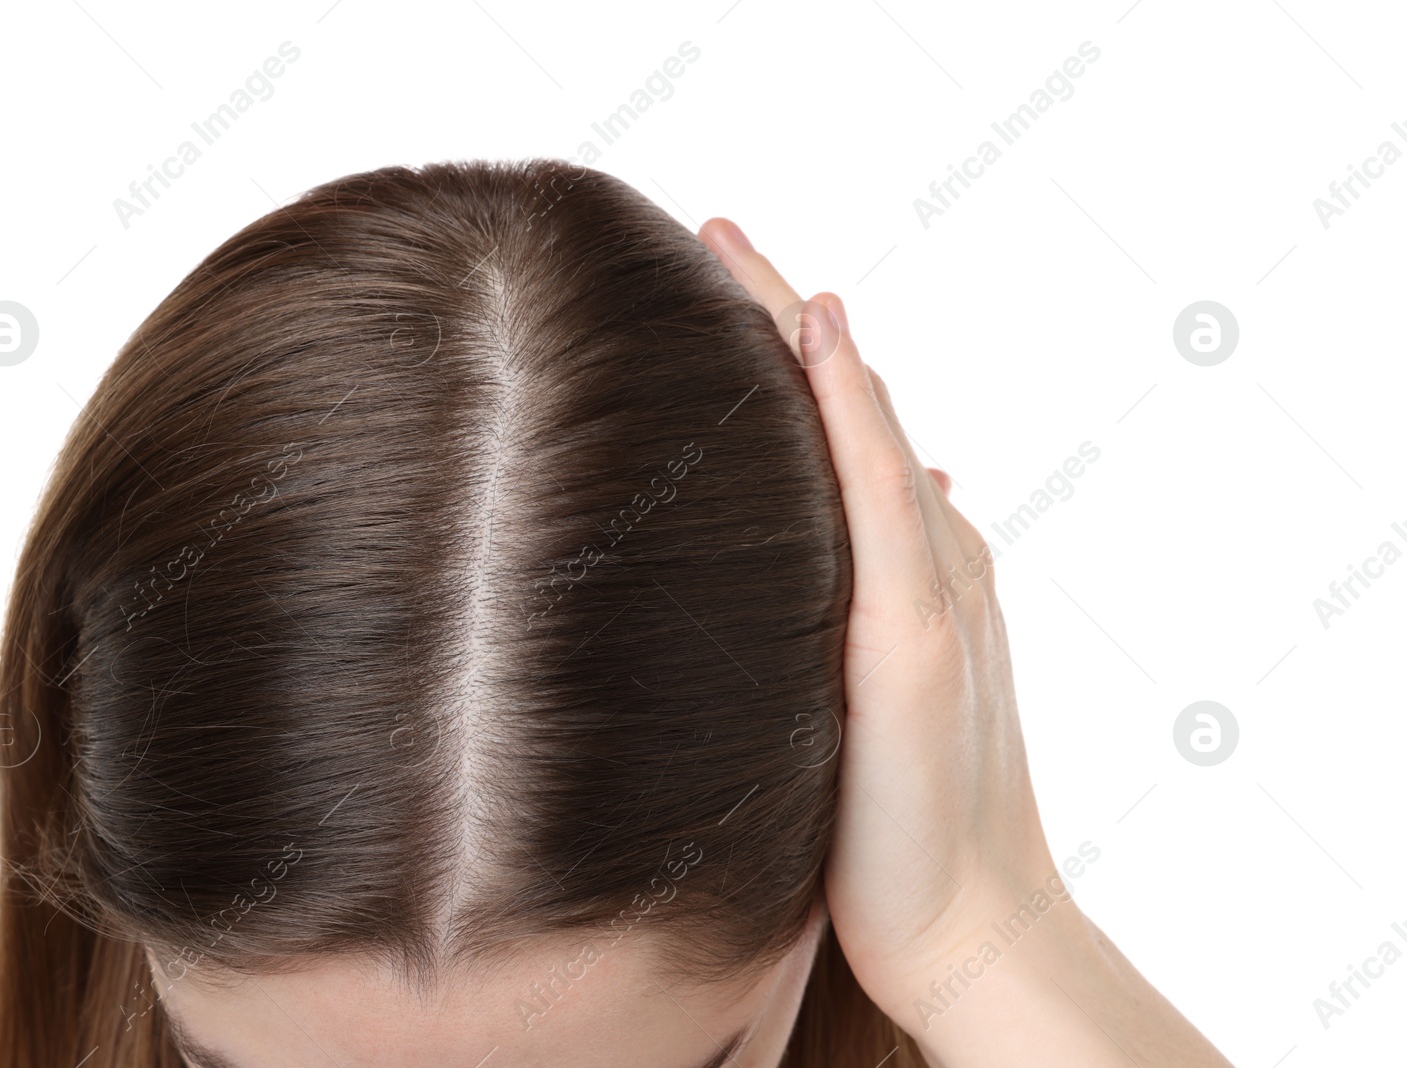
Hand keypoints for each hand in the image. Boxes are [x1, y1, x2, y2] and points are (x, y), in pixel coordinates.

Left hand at [697, 218, 1056, 1016]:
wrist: (959, 925)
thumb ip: (850, 614)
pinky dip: (855, 409)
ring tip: (729, 243)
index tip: (710, 283)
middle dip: (777, 313)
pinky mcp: (916, 636)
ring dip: (801, 329)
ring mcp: (928, 587)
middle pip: (843, 407)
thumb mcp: (856, 700)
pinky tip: (820, 335)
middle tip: (708, 227)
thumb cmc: (894, 824)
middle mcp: (925, 555)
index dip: (781, 355)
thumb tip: (859, 527)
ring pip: (861, 426)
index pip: (835, 436)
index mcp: (901, 570)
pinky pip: (883, 493)